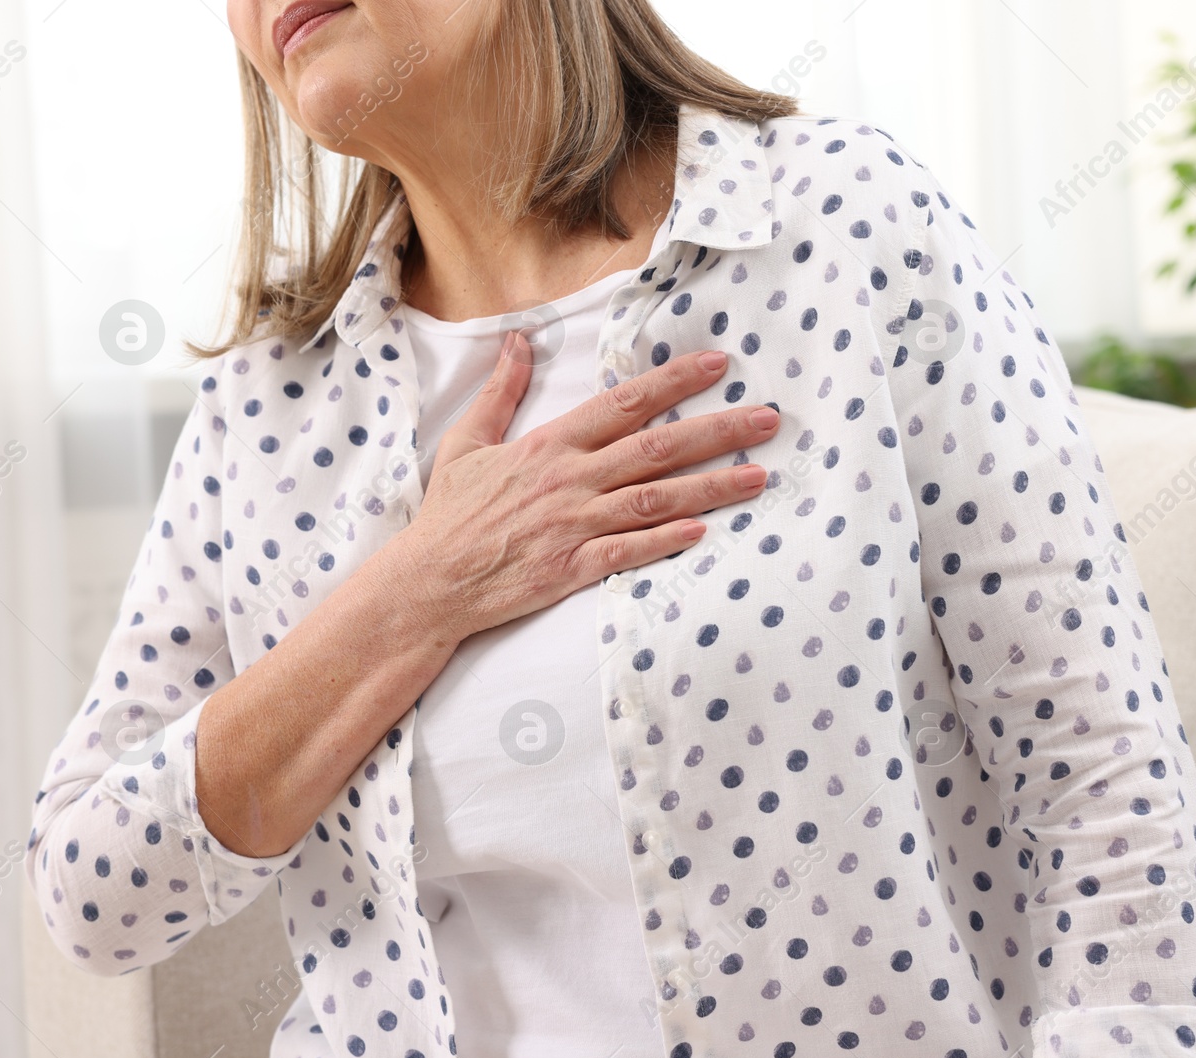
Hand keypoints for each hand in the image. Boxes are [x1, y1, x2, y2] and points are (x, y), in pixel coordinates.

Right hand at [393, 330, 779, 640]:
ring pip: (654, 499)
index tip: (718, 365)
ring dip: (710, 486)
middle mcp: (569, 480)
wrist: (428, 582)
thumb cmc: (450, 514)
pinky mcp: (571, 569)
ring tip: (759, 475)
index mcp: (549, 446)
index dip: (674, 382)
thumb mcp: (468, 441)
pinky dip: (666, 541)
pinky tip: (705, 531)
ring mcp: (573, 526)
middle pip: (656, 448)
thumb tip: (518, 339)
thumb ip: (502, 390)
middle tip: (768, 419)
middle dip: (717, 430)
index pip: (623, 404)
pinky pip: (628, 552)